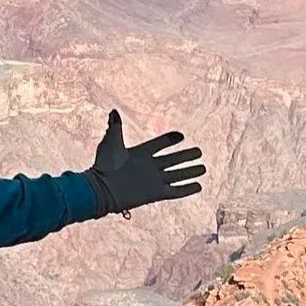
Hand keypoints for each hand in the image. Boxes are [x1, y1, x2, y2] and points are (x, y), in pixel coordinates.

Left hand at [86, 109, 205, 215]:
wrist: (102, 189)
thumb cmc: (104, 166)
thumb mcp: (111, 142)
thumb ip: (115, 127)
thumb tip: (114, 112)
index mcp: (140, 154)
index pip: (159, 145)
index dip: (169, 140)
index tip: (181, 136)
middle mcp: (149, 167)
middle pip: (172, 160)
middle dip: (186, 156)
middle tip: (199, 152)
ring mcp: (153, 181)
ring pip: (177, 175)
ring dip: (190, 172)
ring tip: (203, 168)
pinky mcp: (156, 193)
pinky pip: (175, 191)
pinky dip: (187, 189)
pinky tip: (199, 186)